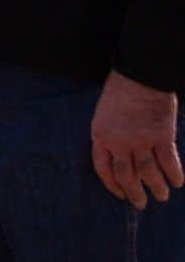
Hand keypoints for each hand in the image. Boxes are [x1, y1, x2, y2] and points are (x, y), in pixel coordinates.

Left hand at [91, 70, 183, 208]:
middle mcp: (119, 141)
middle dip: (134, 194)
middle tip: (140, 204)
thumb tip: (120, 158)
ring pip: (149, 174)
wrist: (139, 74)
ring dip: (156, 189)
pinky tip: (177, 182)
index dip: (112, 185)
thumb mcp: (103, 113)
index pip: (103, 168)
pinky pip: (169, 163)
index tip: (119, 194)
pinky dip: (175, 176)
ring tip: (161, 196)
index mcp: (101, 134)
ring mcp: (141, 140)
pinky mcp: (162, 136)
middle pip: (127, 176)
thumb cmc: (119, 91)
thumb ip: (109, 136)